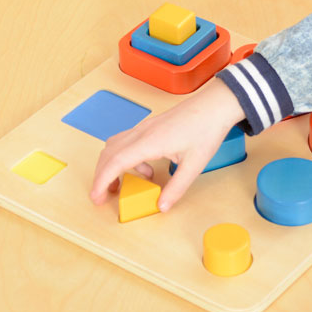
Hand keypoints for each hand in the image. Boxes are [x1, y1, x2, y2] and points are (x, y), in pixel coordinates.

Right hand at [90, 78, 244, 211]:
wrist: (215, 105)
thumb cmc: (206, 129)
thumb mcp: (194, 165)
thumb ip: (176, 188)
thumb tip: (162, 206)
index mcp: (149, 142)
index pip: (114, 163)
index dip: (101, 181)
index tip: (96, 197)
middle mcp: (141, 132)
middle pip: (108, 154)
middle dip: (102, 176)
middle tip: (104, 195)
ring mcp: (144, 127)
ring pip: (114, 146)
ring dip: (112, 166)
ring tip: (123, 184)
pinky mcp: (149, 126)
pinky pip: (126, 141)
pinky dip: (125, 157)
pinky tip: (146, 169)